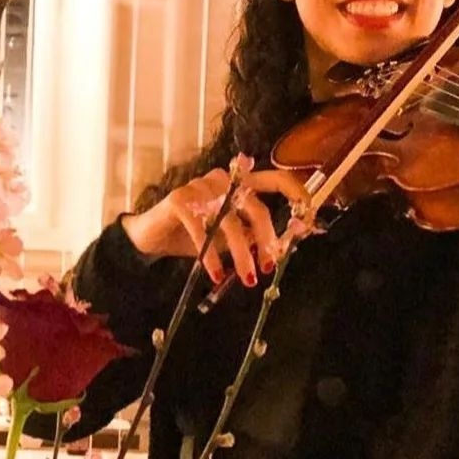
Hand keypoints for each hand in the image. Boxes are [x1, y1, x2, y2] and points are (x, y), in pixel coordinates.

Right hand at [121, 167, 308, 286]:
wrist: (149, 237)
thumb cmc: (192, 236)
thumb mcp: (228, 238)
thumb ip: (251, 236)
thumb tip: (279, 248)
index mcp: (238, 184)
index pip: (275, 180)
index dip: (296, 193)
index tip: (309, 217)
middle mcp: (222, 179)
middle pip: (255, 207)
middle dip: (266, 240)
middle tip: (268, 266)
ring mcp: (200, 187)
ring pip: (231, 222)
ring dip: (241, 254)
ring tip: (247, 279)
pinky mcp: (179, 200)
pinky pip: (202, 231)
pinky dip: (211, 256)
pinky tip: (214, 274)